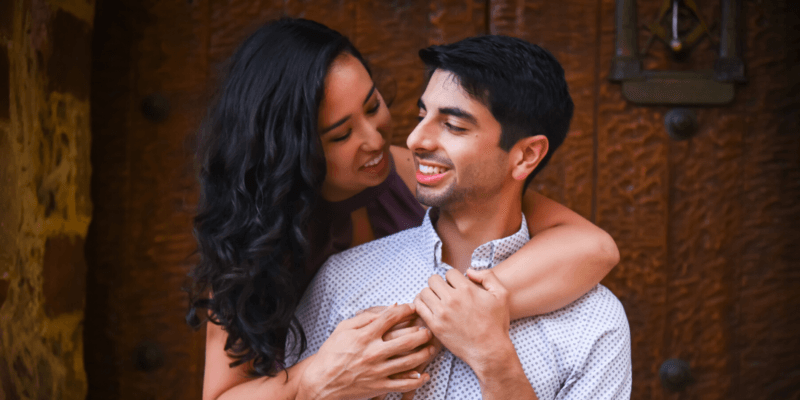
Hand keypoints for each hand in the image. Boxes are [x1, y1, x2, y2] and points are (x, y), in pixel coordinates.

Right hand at [298, 304, 433, 399]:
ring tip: (430, 349)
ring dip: (424, 354)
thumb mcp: (343, 328)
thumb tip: (391, 307)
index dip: (406, 310)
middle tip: (428, 330)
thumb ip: (367, 317)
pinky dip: (416, 380)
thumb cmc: (331, 352)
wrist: (320, 381)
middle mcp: (373, 352)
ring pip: (409, 361)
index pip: (391, 318)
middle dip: (422, 333)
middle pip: (407, 340)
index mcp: (364, 336)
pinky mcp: (379, 386)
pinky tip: (424, 375)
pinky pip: (403, 384)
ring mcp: (377, 371)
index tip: (414, 308)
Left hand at [413, 269, 511, 368]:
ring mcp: (442, 313)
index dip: (453, 278)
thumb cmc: (496, 324)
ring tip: (436, 300)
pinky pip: (418, 307)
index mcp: (467, 289)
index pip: (449, 273)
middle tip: (445, 292)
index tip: (456, 287)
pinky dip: (421, 304)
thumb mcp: (501, 295)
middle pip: (433, 280)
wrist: (489, 350)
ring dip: (429, 293)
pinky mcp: (435, 326)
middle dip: (439, 284)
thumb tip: (469, 271)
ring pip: (424, 292)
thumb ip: (488, 276)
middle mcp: (452, 299)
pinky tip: (429, 307)